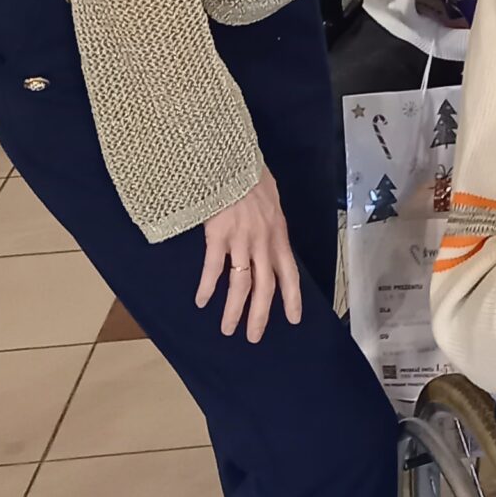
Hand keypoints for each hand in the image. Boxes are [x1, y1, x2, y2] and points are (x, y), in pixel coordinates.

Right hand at [197, 170, 302, 343]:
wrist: (230, 158)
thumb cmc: (249, 174)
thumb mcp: (272, 198)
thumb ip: (271, 221)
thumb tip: (269, 231)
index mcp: (278, 234)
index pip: (289, 273)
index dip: (292, 298)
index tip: (293, 319)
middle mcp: (263, 242)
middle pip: (265, 288)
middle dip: (260, 315)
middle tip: (254, 337)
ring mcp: (241, 240)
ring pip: (240, 285)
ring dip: (234, 310)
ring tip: (228, 329)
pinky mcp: (218, 235)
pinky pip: (213, 268)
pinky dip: (207, 287)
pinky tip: (202, 301)